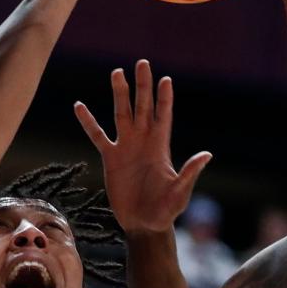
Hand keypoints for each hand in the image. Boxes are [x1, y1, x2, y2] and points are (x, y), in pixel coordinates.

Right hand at [75, 60, 211, 232]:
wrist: (144, 224)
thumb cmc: (166, 210)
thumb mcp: (180, 192)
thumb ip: (190, 172)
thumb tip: (206, 155)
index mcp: (161, 146)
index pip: (164, 115)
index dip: (165, 98)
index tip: (165, 79)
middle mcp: (144, 141)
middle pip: (143, 107)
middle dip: (143, 86)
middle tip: (142, 63)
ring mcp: (126, 147)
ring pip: (121, 114)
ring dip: (120, 94)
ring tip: (117, 73)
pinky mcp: (111, 158)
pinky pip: (97, 136)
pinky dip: (88, 122)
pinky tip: (79, 106)